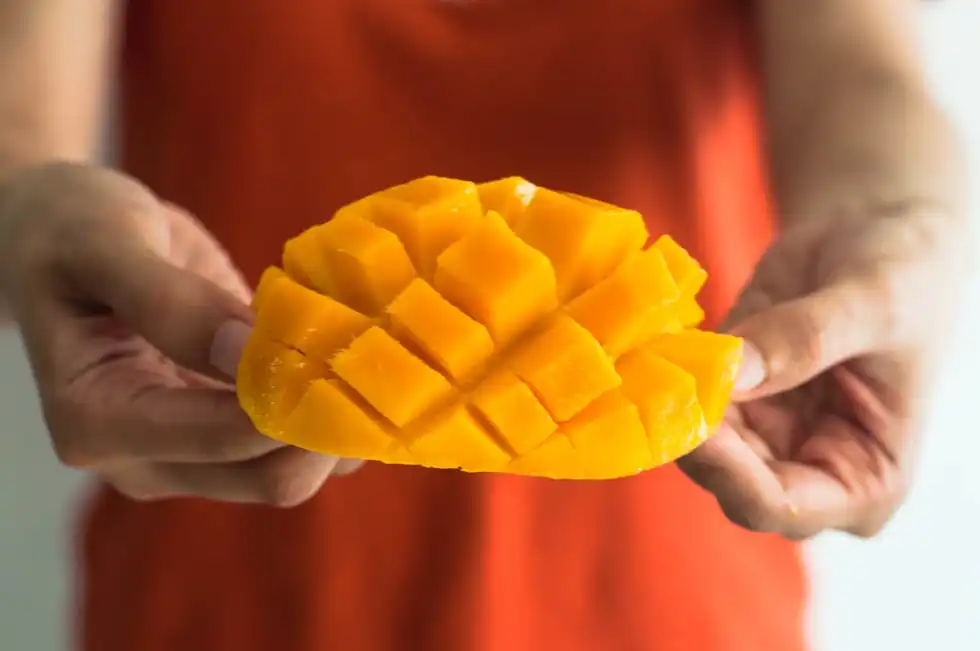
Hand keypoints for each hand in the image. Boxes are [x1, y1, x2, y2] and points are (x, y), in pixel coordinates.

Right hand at [0, 163, 360, 505]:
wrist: (66, 239)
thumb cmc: (71, 231)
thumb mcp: (103, 245)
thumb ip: (167, 301)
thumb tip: (247, 353)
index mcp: (97, 422)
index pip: (222, 440)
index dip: (293, 403)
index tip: (343, 348)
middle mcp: (145, 461)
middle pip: (269, 480)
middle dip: (328, 427)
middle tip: (370, 353)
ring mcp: (191, 457)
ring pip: (293, 471)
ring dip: (339, 423)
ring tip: (368, 350)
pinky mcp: (227, 437)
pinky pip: (297, 447)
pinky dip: (333, 412)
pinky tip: (349, 356)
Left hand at [678, 203, 970, 538]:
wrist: (872, 233)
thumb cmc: (902, 274)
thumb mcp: (871, 302)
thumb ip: (806, 340)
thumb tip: (731, 372)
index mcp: (867, 481)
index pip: (783, 508)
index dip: (731, 475)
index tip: (696, 424)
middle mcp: (809, 471)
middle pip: (729, 482)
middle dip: (694, 439)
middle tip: (664, 386)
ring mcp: (762, 437)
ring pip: (698, 447)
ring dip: (672, 409)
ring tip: (659, 361)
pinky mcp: (728, 400)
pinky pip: (686, 403)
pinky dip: (667, 380)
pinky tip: (657, 349)